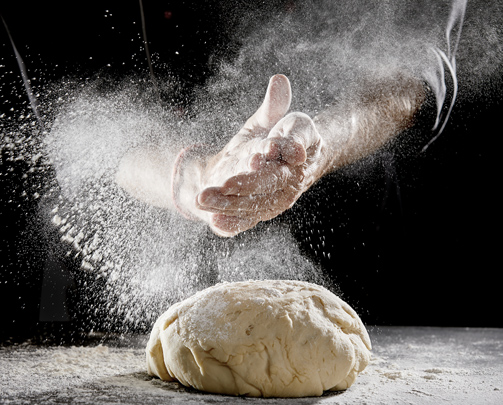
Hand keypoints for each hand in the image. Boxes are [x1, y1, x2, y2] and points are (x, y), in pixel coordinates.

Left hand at [195, 74, 328, 236]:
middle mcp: (289, 181)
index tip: (268, 147)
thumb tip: (279, 81)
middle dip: (249, 182)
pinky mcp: (255, 214)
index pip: (292, 149)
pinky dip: (231, 225)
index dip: (284, 148)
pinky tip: (214, 223)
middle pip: (271, 181)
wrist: (261, 167)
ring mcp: (273, 200)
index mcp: (297, 154)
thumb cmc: (269, 141)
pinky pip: (244, 222)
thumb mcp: (268, 121)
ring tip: (205, 197)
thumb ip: (273, 105)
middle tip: (227, 182)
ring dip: (229, 203)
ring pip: (254, 204)